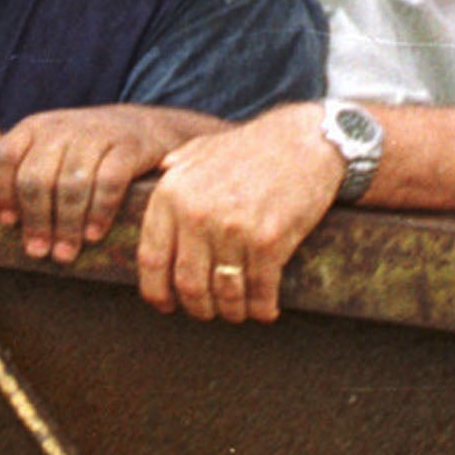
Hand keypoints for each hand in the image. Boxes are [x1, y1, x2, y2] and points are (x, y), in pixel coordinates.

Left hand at [0, 106, 212, 263]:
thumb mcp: (49, 144)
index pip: (4, 156)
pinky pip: (109, 183)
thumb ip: (23, 164)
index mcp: (33, 127)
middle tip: (39, 251)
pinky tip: (93, 234)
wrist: (141, 125)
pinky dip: (99, 212)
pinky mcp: (127, 147)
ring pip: (71, 184)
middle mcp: (60, 128)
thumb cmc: (85, 146)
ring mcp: (95, 135)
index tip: (8, 222)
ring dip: (66, 224)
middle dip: (36, 220)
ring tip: (65, 252)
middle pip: (37, 178)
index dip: (1, 191)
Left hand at [134, 103, 342, 322]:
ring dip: (231, 312)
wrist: (304, 142)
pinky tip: (265, 309)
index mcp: (172, 194)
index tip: (166, 304)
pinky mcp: (269, 242)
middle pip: (186, 283)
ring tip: (237, 312)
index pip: (151, 258)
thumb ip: (177, 164)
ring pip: (223, 294)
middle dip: (197, 308)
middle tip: (207, 312)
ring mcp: (232, 229)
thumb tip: (159, 170)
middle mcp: (196, 214)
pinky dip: (261, 308)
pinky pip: (259, 291)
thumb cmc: (252, 148)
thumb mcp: (202, 148)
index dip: (156, 291)